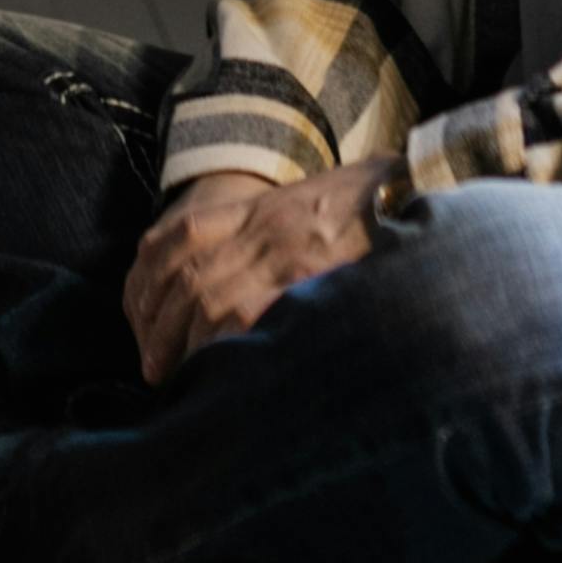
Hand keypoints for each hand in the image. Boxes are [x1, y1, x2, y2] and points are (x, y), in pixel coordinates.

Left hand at [120, 159, 402, 388]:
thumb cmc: (374, 200)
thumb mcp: (314, 201)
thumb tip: (249, 278)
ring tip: (176, 377)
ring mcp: (284, 253)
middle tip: (152, 366)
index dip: (150, 276)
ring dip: (184, 342)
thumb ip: (276, 229)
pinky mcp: (308, 280)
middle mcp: (264, 227)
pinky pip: (249, 316)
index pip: (181, 234)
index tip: (141, 312)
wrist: (420, 185)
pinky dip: (225, 346)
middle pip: (186, 272)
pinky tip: (220, 372)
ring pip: (208, 297)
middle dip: (159, 323)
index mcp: (261, 207)